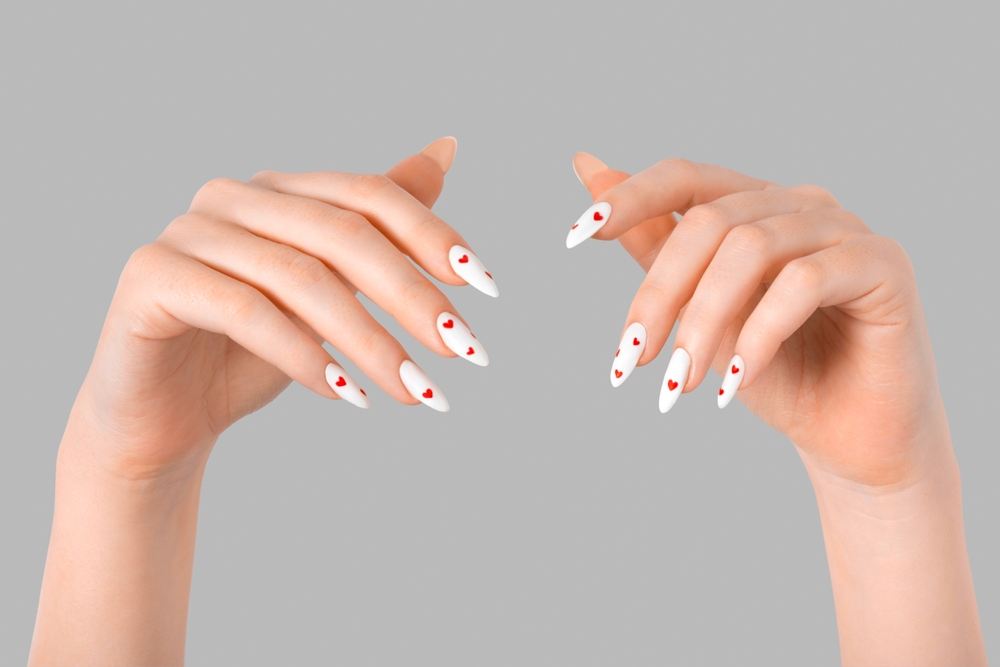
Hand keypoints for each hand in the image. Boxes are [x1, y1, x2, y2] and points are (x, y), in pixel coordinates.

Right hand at [74, 137, 497, 479]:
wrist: (166, 416)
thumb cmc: (252, 353)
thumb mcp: (332, 290)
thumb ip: (381, 228)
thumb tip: (447, 149)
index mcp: (280, 190)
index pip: (369, 195)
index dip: (433, 236)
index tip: (487, 289)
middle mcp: (233, 197)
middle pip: (341, 234)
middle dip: (412, 296)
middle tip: (463, 351)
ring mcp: (187, 233)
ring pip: (299, 278)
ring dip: (369, 341)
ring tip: (416, 392)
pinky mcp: (152, 278)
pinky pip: (243, 311)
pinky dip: (302, 355)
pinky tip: (347, 395)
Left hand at [569, 154, 941, 489]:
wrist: (847, 437)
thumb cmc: (776, 372)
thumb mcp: (697, 309)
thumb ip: (652, 243)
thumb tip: (586, 165)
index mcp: (756, 205)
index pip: (685, 177)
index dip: (629, 199)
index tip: (575, 237)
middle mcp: (801, 204)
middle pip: (710, 222)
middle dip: (659, 295)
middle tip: (632, 359)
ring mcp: (845, 229)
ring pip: (750, 249)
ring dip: (703, 323)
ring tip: (681, 382)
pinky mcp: (883, 264)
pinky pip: (802, 282)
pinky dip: (758, 334)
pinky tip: (735, 384)